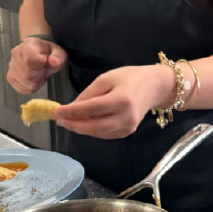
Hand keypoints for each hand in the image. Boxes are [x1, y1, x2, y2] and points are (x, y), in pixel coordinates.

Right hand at [6, 37, 66, 93]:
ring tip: (39, 73)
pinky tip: (34, 79)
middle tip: (43, 69)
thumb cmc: (49, 53)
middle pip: (28, 74)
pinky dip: (31, 87)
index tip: (45, 62)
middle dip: (40, 75)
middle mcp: (16, 53)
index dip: (41, 64)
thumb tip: (54, 61)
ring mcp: (12, 66)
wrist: (41, 55)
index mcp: (28, 44)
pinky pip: (22, 88)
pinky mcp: (11, 77)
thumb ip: (58, 56)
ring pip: (25, 82)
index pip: (30, 59)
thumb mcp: (58, 52)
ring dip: (36, 81)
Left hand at [55, 64, 174, 138]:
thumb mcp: (107, 78)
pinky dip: (92, 130)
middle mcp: (126, 117)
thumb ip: (89, 93)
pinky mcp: (128, 132)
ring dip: (81, 128)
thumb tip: (72, 107)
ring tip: (68, 121)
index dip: (72, 112)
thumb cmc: (130, 78)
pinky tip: (84, 123)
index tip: (57, 111)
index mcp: (121, 100)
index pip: (91, 109)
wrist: (155, 86)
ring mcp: (128, 127)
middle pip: (93, 127)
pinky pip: (105, 134)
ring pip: (98, 133)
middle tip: (59, 120)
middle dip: (74, 125)